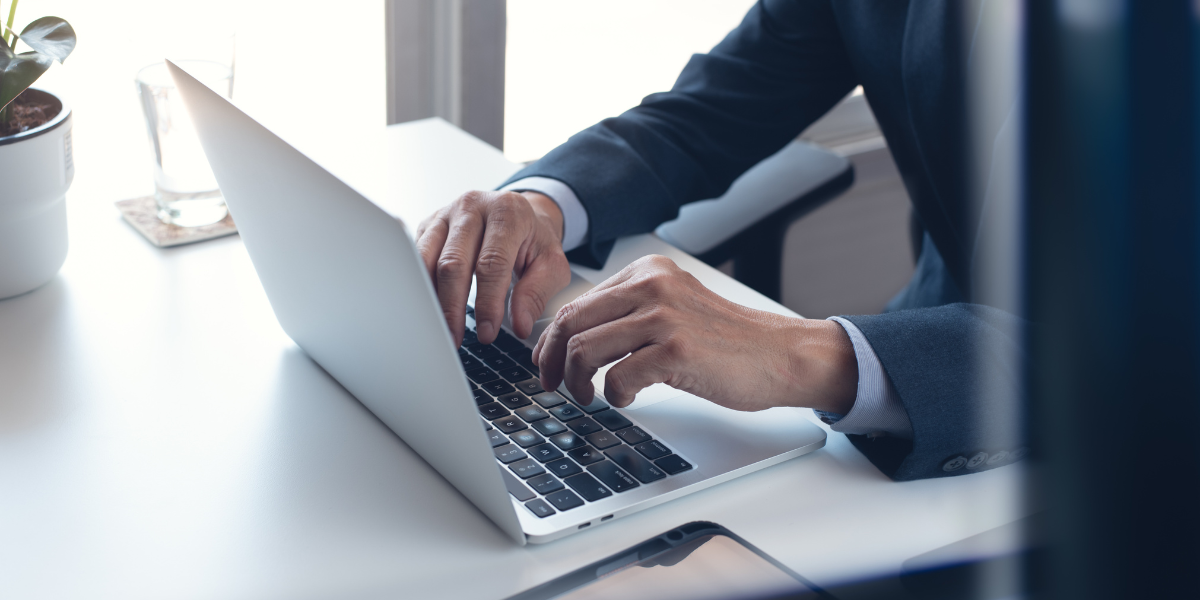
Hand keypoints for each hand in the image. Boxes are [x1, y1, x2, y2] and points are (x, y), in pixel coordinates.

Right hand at [416, 190, 570, 344]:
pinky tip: (428, 306)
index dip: (488, 302)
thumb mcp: (551, 264)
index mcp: (506, 212)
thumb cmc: (534, 239)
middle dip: (453, 306)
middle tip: (456, 338)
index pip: (492, 263)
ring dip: (431, 298)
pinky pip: (416, 256)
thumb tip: (520, 325)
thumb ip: (537, 293)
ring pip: (427, 259)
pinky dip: (420, 284)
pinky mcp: (429, 223)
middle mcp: (472, 206)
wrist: (519, 212)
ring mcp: (446, 213)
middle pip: (453, 262)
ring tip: (440, 327)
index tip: (488, 332)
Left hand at [532, 255, 858, 412]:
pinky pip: (617, 377)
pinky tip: (628, 399)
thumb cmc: (726, 341)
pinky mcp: (675, 350)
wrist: (780, 355)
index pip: (577, 302)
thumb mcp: (673, 309)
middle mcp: (652, 285)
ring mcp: (664, 316)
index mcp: (648, 271)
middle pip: (572, 323)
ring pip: (586, 349)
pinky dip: (613, 395)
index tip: (547, 363)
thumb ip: (629, 314)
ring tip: (589, 397)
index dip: (553, 340)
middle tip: (555, 386)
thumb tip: (574, 340)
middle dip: (553, 361)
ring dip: (578, 382)